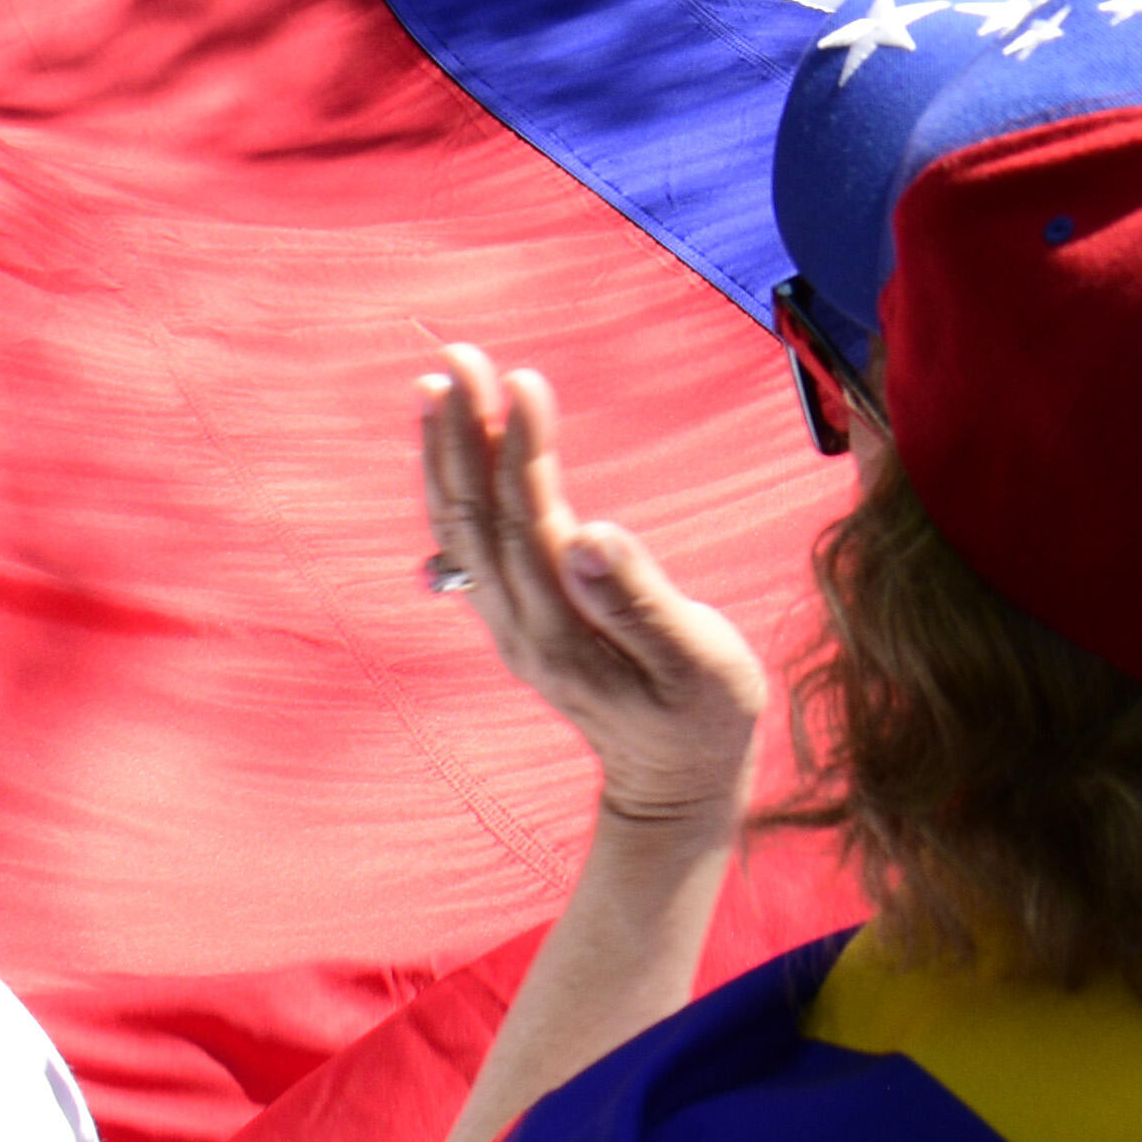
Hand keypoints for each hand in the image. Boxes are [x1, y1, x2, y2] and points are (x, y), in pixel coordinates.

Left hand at [414, 344, 765, 831]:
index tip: (522, 379)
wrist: (675, 786)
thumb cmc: (704, 718)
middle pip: (475, 518)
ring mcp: (511, 626)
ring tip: (437, 385)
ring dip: (447, 454)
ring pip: (461, 529)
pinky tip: (452, 450)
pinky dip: (454, 488)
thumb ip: (639, 602)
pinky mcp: (516, 622)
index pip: (526, 522)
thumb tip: (589, 535)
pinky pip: (469, 544)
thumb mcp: (696, 663)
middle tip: (460, 355)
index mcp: (562, 630)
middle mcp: (519, 626)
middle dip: (464, 431)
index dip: (521, 448)